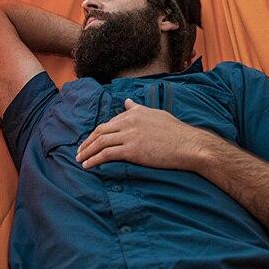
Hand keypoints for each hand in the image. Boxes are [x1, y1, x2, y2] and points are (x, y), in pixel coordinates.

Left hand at [75, 98, 214, 170]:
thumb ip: (139, 109)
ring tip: (80, 159)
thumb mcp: (156, 114)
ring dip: (87, 151)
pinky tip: (88, 165)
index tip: (91, 141)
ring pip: (100, 142)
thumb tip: (128, 103)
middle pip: (101, 130)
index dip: (98, 132)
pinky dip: (94, 159)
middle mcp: (129, 121)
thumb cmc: (176, 132)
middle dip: (87, 141)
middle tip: (80, 151)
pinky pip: (106, 154)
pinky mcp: (131, 150)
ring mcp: (130, 135)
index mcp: (135, 112)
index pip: (110, 122)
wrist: (188, 145)